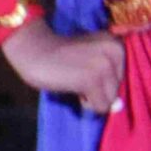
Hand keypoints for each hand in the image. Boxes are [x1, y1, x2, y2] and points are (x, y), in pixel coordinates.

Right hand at [2, 24, 125, 113]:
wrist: (30, 47)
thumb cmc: (57, 54)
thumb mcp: (89, 58)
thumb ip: (106, 77)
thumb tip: (116, 106)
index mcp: (114, 44)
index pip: (121, 77)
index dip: (101, 79)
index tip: (81, 68)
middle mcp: (114, 51)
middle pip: (117, 88)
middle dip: (97, 88)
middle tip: (74, 74)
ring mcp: (104, 65)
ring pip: (110, 100)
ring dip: (91, 96)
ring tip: (72, 80)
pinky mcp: (92, 80)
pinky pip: (100, 107)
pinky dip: (86, 104)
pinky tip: (71, 86)